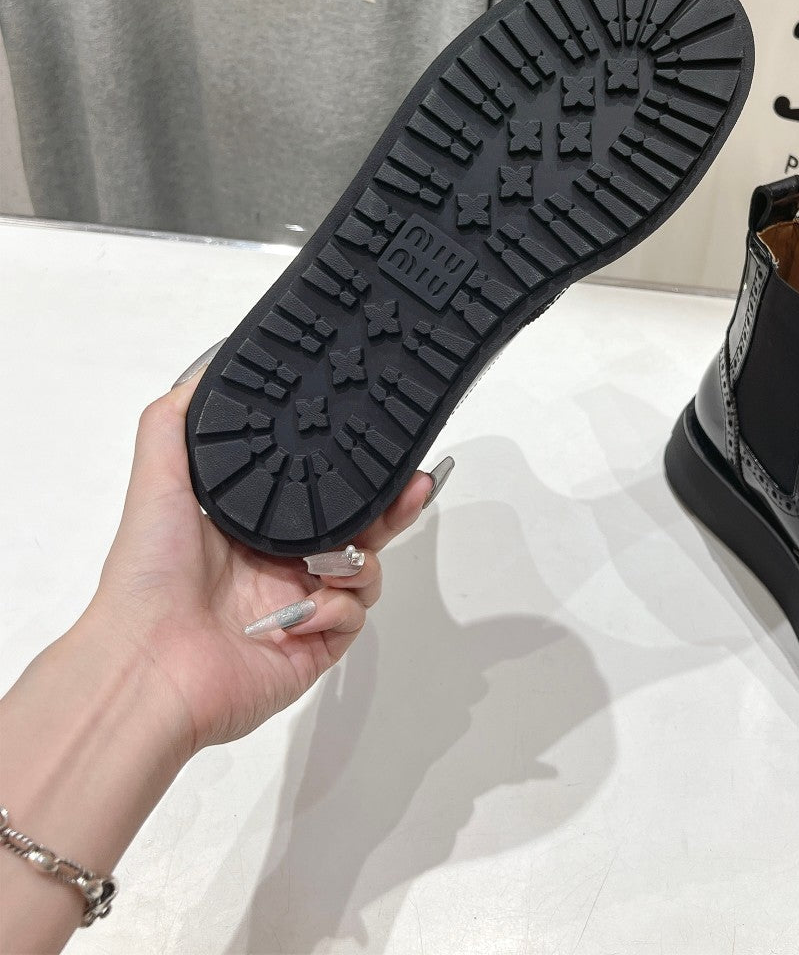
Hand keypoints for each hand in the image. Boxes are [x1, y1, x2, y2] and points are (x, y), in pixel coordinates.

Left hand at [81, 374, 433, 759]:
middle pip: (356, 526)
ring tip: (335, 562)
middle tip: (414, 484)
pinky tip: (306, 609)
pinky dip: (338, 608)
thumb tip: (204, 368)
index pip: (316, 487)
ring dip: (361, 560)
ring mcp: (298, 608)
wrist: (148, 667)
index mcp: (248, 526)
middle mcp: (276, 565)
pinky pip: (353, 618)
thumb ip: (175, 421)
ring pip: (363, 571)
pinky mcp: (314, 648)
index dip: (350, 466)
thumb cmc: (147, 577)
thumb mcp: (157, 481)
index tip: (380, 440)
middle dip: (390, 505)